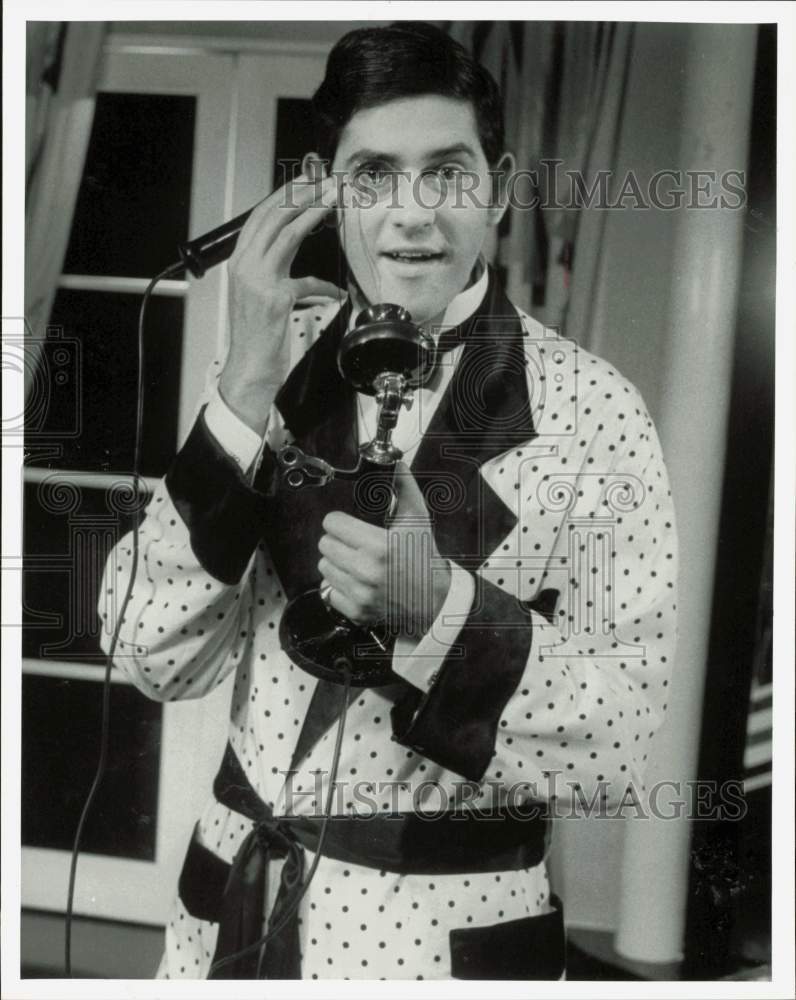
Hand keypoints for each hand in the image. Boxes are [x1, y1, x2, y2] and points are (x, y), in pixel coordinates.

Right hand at [219, 172, 341, 433]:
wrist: (248, 368)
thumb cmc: (257, 333)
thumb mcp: (260, 291)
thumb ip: (275, 264)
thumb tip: (296, 238)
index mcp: (239, 261)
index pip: (261, 216)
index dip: (285, 194)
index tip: (307, 180)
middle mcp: (245, 265)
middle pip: (274, 216)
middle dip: (301, 193)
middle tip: (325, 181)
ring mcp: (258, 281)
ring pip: (287, 234)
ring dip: (313, 212)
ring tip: (333, 199)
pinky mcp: (275, 299)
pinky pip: (307, 283)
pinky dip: (325, 287)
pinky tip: (338, 292)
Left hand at [317, 463, 451, 635]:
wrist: (434, 599)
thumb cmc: (424, 558)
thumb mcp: (417, 520)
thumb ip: (404, 488)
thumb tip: (397, 464)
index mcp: (378, 546)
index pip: (332, 524)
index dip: (340, 522)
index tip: (349, 526)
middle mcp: (366, 571)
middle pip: (325, 545)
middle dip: (338, 542)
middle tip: (356, 545)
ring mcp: (360, 594)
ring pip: (324, 567)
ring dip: (337, 564)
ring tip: (358, 563)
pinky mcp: (356, 611)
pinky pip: (329, 591)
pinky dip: (340, 587)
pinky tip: (358, 583)